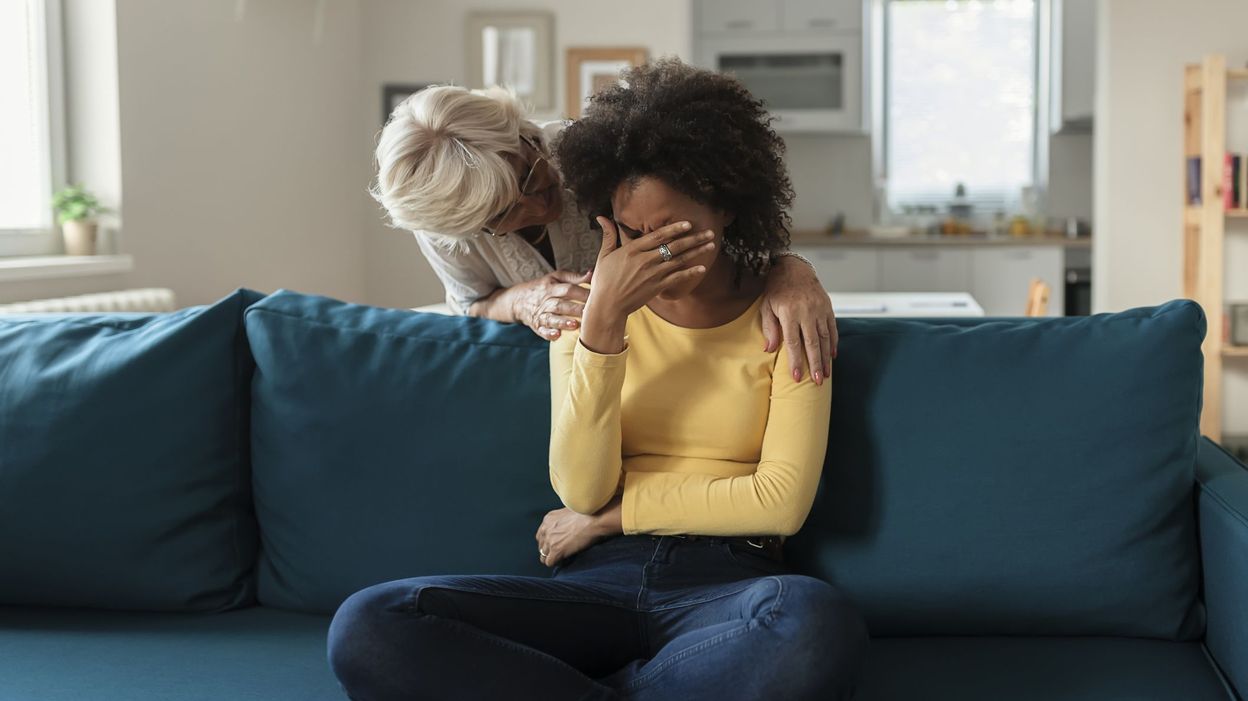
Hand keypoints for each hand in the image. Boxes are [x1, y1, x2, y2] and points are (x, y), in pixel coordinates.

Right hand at [509, 270, 591, 339]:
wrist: (518, 299)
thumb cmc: (544, 287)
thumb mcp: (555, 277)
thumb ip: (574, 277)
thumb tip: (592, 273)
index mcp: (551, 287)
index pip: (568, 289)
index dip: (582, 293)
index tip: (596, 298)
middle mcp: (545, 300)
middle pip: (560, 304)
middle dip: (575, 309)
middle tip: (589, 313)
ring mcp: (540, 314)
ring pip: (551, 318)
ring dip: (562, 322)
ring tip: (575, 325)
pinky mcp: (537, 326)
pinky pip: (542, 330)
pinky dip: (549, 334)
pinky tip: (557, 335)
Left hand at [535, 498, 621, 567]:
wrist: (593, 519)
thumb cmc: (587, 514)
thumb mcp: (569, 511)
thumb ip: (562, 520)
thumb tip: (566, 525)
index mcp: (548, 519)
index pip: (541, 535)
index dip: (548, 541)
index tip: (554, 543)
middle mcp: (546, 529)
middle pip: (541, 545)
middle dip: (549, 549)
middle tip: (559, 551)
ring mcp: (550, 540)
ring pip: (543, 555)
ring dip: (551, 557)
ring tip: (560, 558)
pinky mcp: (556, 550)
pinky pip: (549, 562)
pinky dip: (556, 563)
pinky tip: (563, 561)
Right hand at [579, 217, 712, 352]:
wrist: (607, 306)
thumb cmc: (604, 281)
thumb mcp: (604, 255)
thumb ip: (608, 235)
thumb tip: (602, 217)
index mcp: (632, 250)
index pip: (658, 236)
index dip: (674, 229)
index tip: (688, 224)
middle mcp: (645, 260)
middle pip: (674, 246)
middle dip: (694, 238)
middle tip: (709, 232)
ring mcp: (652, 274)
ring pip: (679, 260)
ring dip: (697, 252)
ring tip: (711, 246)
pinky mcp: (656, 287)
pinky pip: (677, 278)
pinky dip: (690, 273)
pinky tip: (702, 268)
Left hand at [761, 256, 837, 384]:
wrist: (794, 268)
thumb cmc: (776, 290)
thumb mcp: (766, 306)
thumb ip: (769, 328)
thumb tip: (769, 350)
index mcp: (789, 313)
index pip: (793, 342)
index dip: (796, 361)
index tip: (797, 377)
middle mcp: (807, 312)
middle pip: (812, 343)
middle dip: (815, 364)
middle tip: (817, 382)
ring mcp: (819, 309)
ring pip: (825, 338)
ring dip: (826, 357)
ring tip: (826, 375)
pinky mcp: (828, 307)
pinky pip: (833, 328)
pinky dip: (834, 343)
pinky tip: (833, 356)